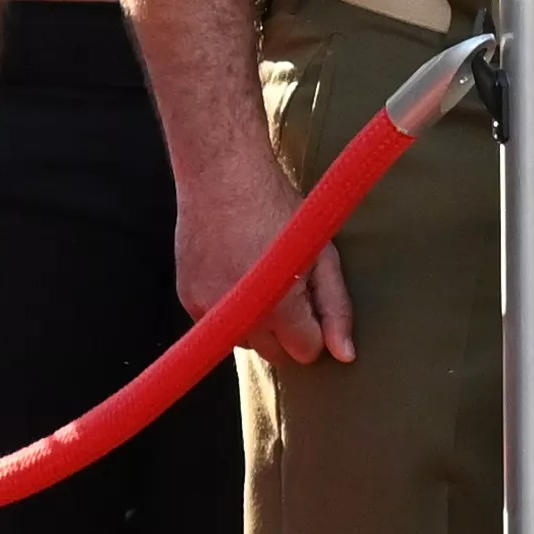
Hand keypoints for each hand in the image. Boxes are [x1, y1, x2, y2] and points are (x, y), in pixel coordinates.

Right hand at [175, 134, 350, 364]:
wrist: (222, 178)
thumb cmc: (277, 210)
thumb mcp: (321, 255)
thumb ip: (335, 309)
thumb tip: (345, 355)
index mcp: (279, 309)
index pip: (305, 351)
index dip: (315, 328)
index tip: (310, 298)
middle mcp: (241, 318)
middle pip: (273, 354)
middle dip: (286, 330)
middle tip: (287, 286)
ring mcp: (209, 310)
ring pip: (244, 342)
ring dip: (256, 324)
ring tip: (259, 280)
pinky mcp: (188, 299)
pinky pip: (216, 324)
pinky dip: (228, 310)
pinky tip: (234, 274)